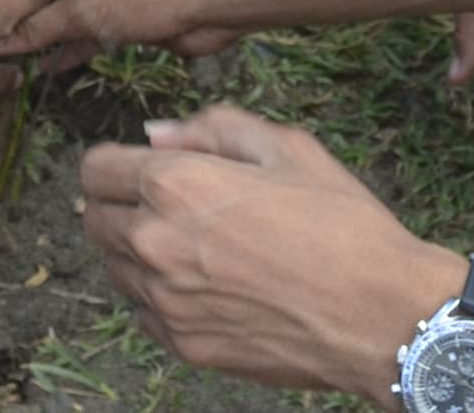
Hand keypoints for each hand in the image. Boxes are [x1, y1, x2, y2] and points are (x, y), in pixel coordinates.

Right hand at [10, 0, 234, 68]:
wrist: (210, 4)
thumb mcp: (85, 11)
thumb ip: (40, 28)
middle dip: (29, 22)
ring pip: (72, 17)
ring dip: (50, 39)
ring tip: (16, 64)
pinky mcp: (129, 16)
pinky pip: (93, 32)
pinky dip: (74, 48)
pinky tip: (49, 68)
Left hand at [81, 107, 456, 395]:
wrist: (381, 313)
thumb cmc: (341, 222)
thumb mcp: (287, 147)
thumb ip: (213, 127)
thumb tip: (158, 134)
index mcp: (176, 184)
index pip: (95, 168)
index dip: (116, 161)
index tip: (143, 166)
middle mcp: (157, 244)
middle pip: (92, 218)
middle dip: (119, 203)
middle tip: (168, 204)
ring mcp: (167, 302)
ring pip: (114, 267)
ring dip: (137, 251)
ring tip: (196, 245)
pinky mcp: (184, 345)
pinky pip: (143, 312)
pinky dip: (160, 296)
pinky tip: (209, 285)